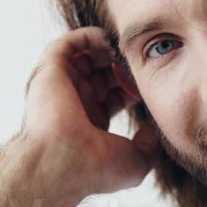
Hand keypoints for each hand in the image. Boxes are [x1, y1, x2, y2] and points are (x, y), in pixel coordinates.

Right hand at [19, 26, 160, 196]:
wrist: (62, 163)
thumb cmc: (95, 169)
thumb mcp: (136, 161)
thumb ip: (150, 144)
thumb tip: (155, 129)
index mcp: (92, 122)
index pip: (115, 94)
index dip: (133, 84)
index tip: (149, 81)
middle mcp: (75, 103)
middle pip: (102, 73)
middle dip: (123, 65)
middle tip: (139, 61)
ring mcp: (61, 87)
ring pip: (86, 56)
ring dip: (107, 48)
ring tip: (125, 49)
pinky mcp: (50, 72)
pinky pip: (67, 44)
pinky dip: (87, 36)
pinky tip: (107, 39)